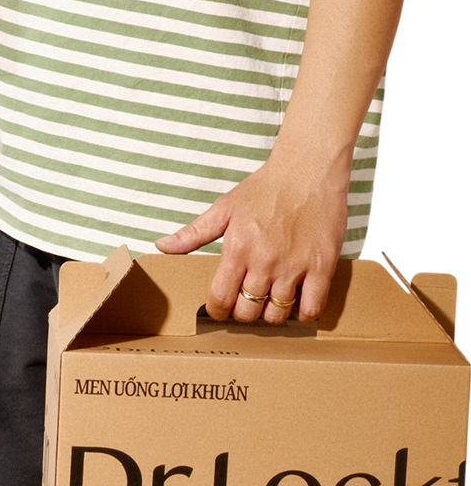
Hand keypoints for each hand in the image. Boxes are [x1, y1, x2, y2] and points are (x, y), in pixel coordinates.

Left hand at [153, 153, 350, 325]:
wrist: (307, 171)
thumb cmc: (265, 188)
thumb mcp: (224, 208)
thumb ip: (193, 233)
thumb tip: (162, 246)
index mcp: (237, 248)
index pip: (220, 298)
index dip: (217, 310)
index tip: (221, 307)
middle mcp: (264, 261)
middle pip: (248, 312)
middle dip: (243, 312)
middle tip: (246, 302)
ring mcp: (294, 266)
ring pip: (278, 315)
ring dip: (271, 314)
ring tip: (270, 300)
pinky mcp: (322, 268)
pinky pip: (311, 308)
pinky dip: (302, 314)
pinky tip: (297, 302)